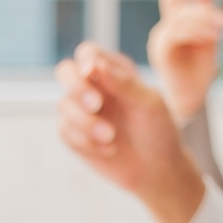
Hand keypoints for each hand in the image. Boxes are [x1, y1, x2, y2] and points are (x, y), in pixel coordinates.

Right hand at [55, 42, 205, 222]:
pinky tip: (109, 150)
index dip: (86, 59)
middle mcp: (94, 88)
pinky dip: (85, 141)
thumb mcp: (149, 104)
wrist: (157, 169)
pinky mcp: (75, 135)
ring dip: (85, 121)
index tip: (92, 72)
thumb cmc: (158, 130)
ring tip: (111, 136)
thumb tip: (97, 64)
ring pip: (63, 104)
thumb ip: (124, 83)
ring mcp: (82, 111)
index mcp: (114, 72)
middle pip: (66, 71)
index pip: (89, 53)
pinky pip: (64, 131)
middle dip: (77, 87)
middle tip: (97, 105)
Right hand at [147, 0, 222, 120]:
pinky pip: (175, 33)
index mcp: (172, 24)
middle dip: (203, 7)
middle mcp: (162, 29)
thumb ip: (208, 16)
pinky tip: (211, 40)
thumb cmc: (201, 69)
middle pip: (174, 0)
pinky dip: (196, 33)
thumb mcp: (209, 36)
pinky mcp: (160, 52)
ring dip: (204, 21)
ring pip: (178, 16)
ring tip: (221, 32)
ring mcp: (158, 40)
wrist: (194, 97)